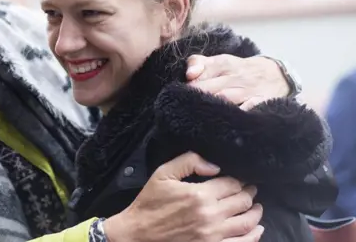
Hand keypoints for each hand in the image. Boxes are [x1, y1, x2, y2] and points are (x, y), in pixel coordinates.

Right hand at [103, 152, 263, 241]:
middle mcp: (210, 215)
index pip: (232, 184)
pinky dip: (253, 236)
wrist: (139, 232)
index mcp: (199, 194)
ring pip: (246, 223)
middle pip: (242, 202)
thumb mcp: (163, 173)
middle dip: (250, 193)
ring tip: (257, 207)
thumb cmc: (150, 202)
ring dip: (255, 213)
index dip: (240, 180)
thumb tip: (215, 166)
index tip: (241, 179)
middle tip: (251, 189)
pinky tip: (256, 229)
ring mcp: (213, 235)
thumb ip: (189, 161)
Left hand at [186, 54, 288, 109]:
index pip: (201, 74)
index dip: (188, 87)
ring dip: (212, 108)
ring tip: (198, 119)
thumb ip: (198, 63)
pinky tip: (225, 125)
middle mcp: (236, 76)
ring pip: (227, 99)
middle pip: (211, 88)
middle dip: (195, 99)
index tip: (179, 96)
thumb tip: (189, 74)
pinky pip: (249, 110)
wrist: (276, 74)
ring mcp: (249, 90)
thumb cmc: (238, 70)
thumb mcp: (219, 60)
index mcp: (223, 63)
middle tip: (182, 111)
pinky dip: (239, 116)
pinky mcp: (263, 102)